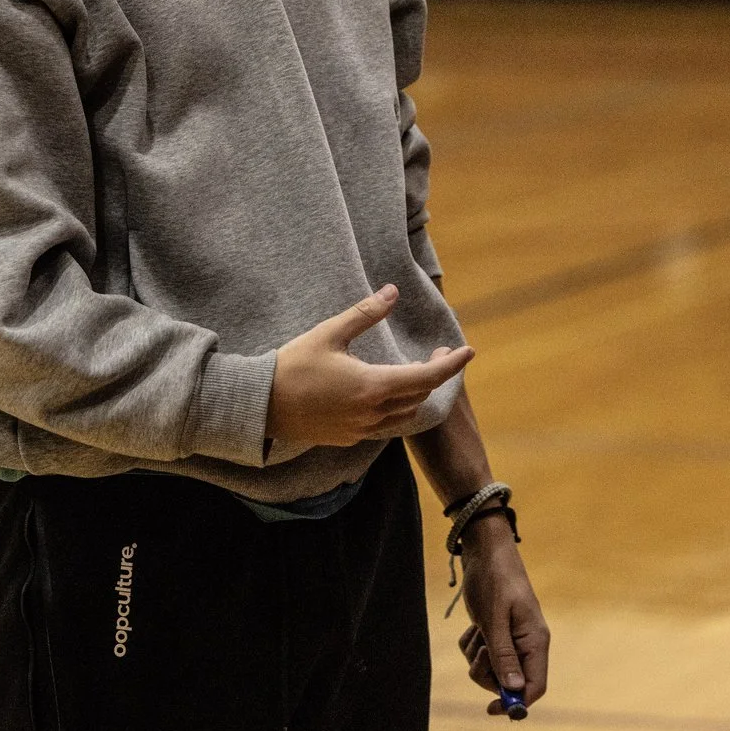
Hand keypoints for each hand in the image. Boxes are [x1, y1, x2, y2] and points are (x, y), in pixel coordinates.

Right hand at [266, 285, 473, 448]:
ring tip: (415, 372)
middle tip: (438, 353)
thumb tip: (392, 292)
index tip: (469, 351)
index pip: (427, 377)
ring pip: (405, 414)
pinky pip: (385, 425)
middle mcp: (373, 412)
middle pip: (420, 395)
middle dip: (436, 374)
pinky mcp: (349, 437)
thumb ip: (365, 314)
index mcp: (373, 386)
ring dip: (417, 394)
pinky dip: (396, 408)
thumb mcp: (329, 333)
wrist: (260, 405)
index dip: (452, 365)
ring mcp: (361, 429)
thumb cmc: (292, 365)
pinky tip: (387, 394)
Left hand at [453, 517, 550, 715]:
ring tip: (477, 631)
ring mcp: (511, 640)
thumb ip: (503, 654)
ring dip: (476, 658)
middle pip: (509, 683)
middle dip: (488, 674)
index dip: (516, 703)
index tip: (491, 709)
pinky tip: (473, 626)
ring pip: (491, 671)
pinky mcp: (495, 635)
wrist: (484, 551)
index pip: (535, 687)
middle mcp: (527, 645)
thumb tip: (513, 691)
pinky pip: (479, 656)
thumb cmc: (494, 578)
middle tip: (479, 650)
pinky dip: (471, 645)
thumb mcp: (495, 617)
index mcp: (535, 642)